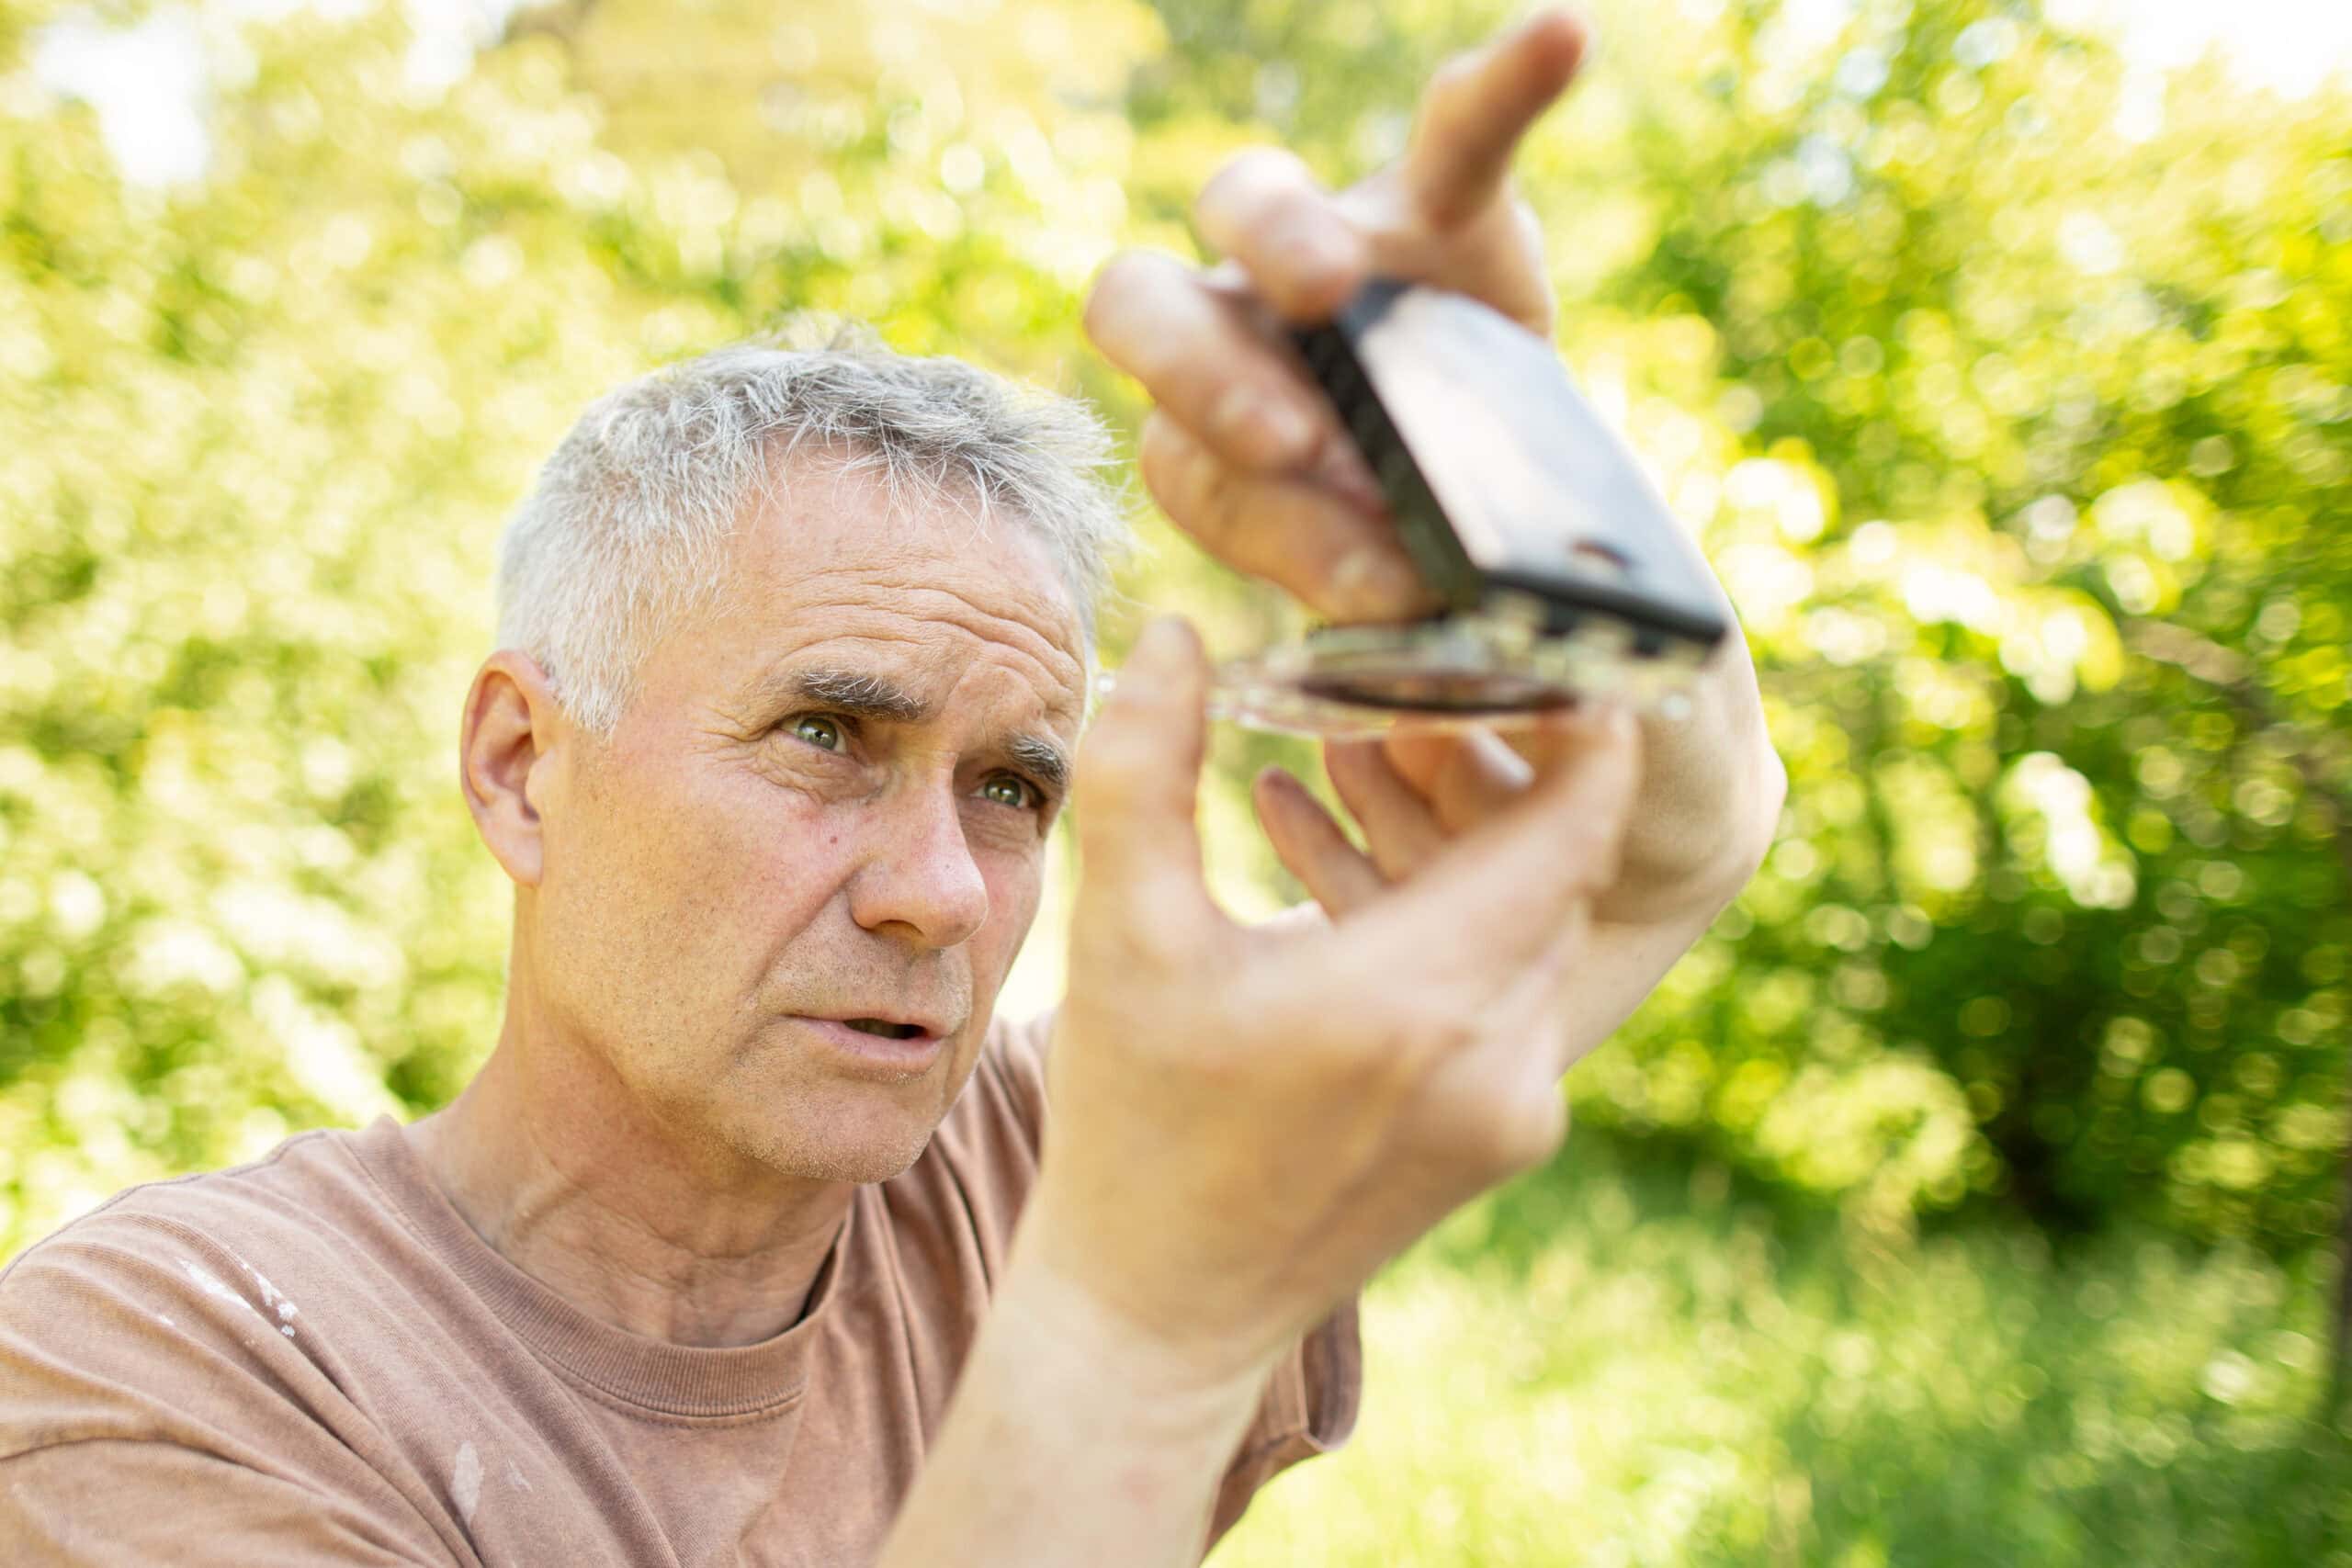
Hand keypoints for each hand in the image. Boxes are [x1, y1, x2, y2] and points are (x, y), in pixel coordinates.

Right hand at [1018, 617, 1636, 1384]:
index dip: (1580, 719)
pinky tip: (1355, 883)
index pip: (1578, 819)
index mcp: (1418, 997)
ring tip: (1365, 769)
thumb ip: (1147, 763)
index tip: (1536, 641)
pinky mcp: (1510, 1130)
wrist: (1163, 1314)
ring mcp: (1519, 1104)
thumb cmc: (1132, 1125)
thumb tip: (1174, 629)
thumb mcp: (1119, 934)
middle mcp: (1500, 1054)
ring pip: (1537, 922)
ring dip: (1470, 844)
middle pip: (1559, 861)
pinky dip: (1457, 921)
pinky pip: (1513, 987)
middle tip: (1417, 694)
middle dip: (1497, 768)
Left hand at [1082, 9, 1589, 622]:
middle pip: (1141, 299)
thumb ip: (1354, 565)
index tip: (1290, 494)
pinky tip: (1562, 38)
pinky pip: (1461, 125)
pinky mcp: (1437, 197)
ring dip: (1278, 240)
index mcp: (1203, 429)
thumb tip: (1382, 588)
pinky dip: (1509, 79)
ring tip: (1336, 286)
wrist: (1505, 455)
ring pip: (1250, 197)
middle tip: (1287, 435)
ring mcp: (1325, 244)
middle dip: (1197, 372)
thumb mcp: (1379, 555)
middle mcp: (1231, 322)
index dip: (1213, 477)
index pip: (1168, 443)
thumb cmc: (1419, 511)